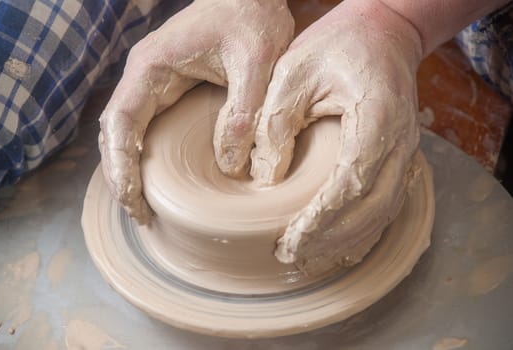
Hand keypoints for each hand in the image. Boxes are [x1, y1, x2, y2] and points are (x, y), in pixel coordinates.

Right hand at [99, 0, 293, 222]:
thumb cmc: (252, 17)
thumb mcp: (256, 64)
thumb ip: (243, 112)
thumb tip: (230, 166)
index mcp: (153, 66)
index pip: (120, 121)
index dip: (120, 162)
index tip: (131, 197)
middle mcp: (145, 75)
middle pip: (115, 132)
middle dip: (120, 174)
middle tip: (138, 213)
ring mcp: (155, 82)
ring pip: (127, 131)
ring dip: (129, 167)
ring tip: (142, 205)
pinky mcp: (170, 87)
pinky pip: (147, 125)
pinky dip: (144, 154)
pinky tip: (155, 178)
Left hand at [250, 0, 422, 273]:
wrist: (383, 32)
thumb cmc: (337, 46)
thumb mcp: (294, 72)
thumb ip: (277, 123)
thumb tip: (265, 177)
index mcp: (376, 118)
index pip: (350, 183)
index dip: (322, 218)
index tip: (290, 239)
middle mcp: (401, 142)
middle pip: (371, 208)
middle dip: (330, 239)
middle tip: (290, 255)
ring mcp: (406, 152)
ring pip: (382, 212)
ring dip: (346, 241)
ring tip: (308, 256)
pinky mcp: (400, 157)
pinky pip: (387, 203)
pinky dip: (363, 229)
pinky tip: (338, 244)